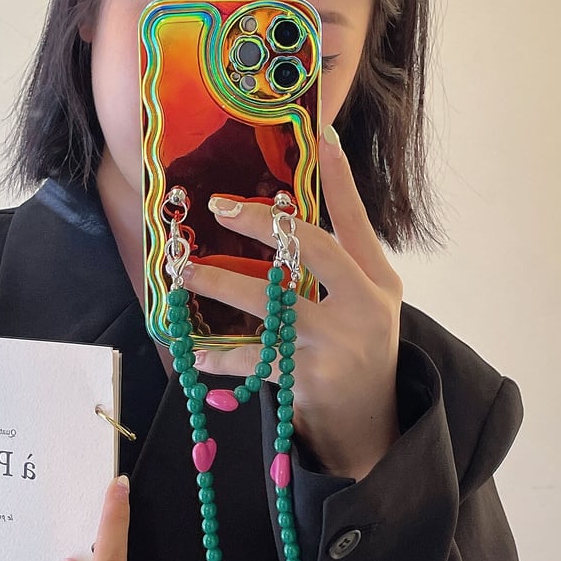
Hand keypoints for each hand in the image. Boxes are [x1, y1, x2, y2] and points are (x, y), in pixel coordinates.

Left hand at [184, 129, 403, 479]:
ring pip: (269, 304)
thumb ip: (343, 257)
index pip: (356, 221)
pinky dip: (218, 357)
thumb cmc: (361, 346)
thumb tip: (300, 204)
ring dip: (219, 285)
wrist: (370, 422)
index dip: (339, 180)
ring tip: (182, 272)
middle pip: (313, 250)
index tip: (320, 138)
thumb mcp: (369, 298)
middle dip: (264, 223)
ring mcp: (334, 345)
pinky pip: (250, 360)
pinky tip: (192, 350)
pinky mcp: (305, 379)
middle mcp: (362, 308)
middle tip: (219, 206)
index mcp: (378, 281)